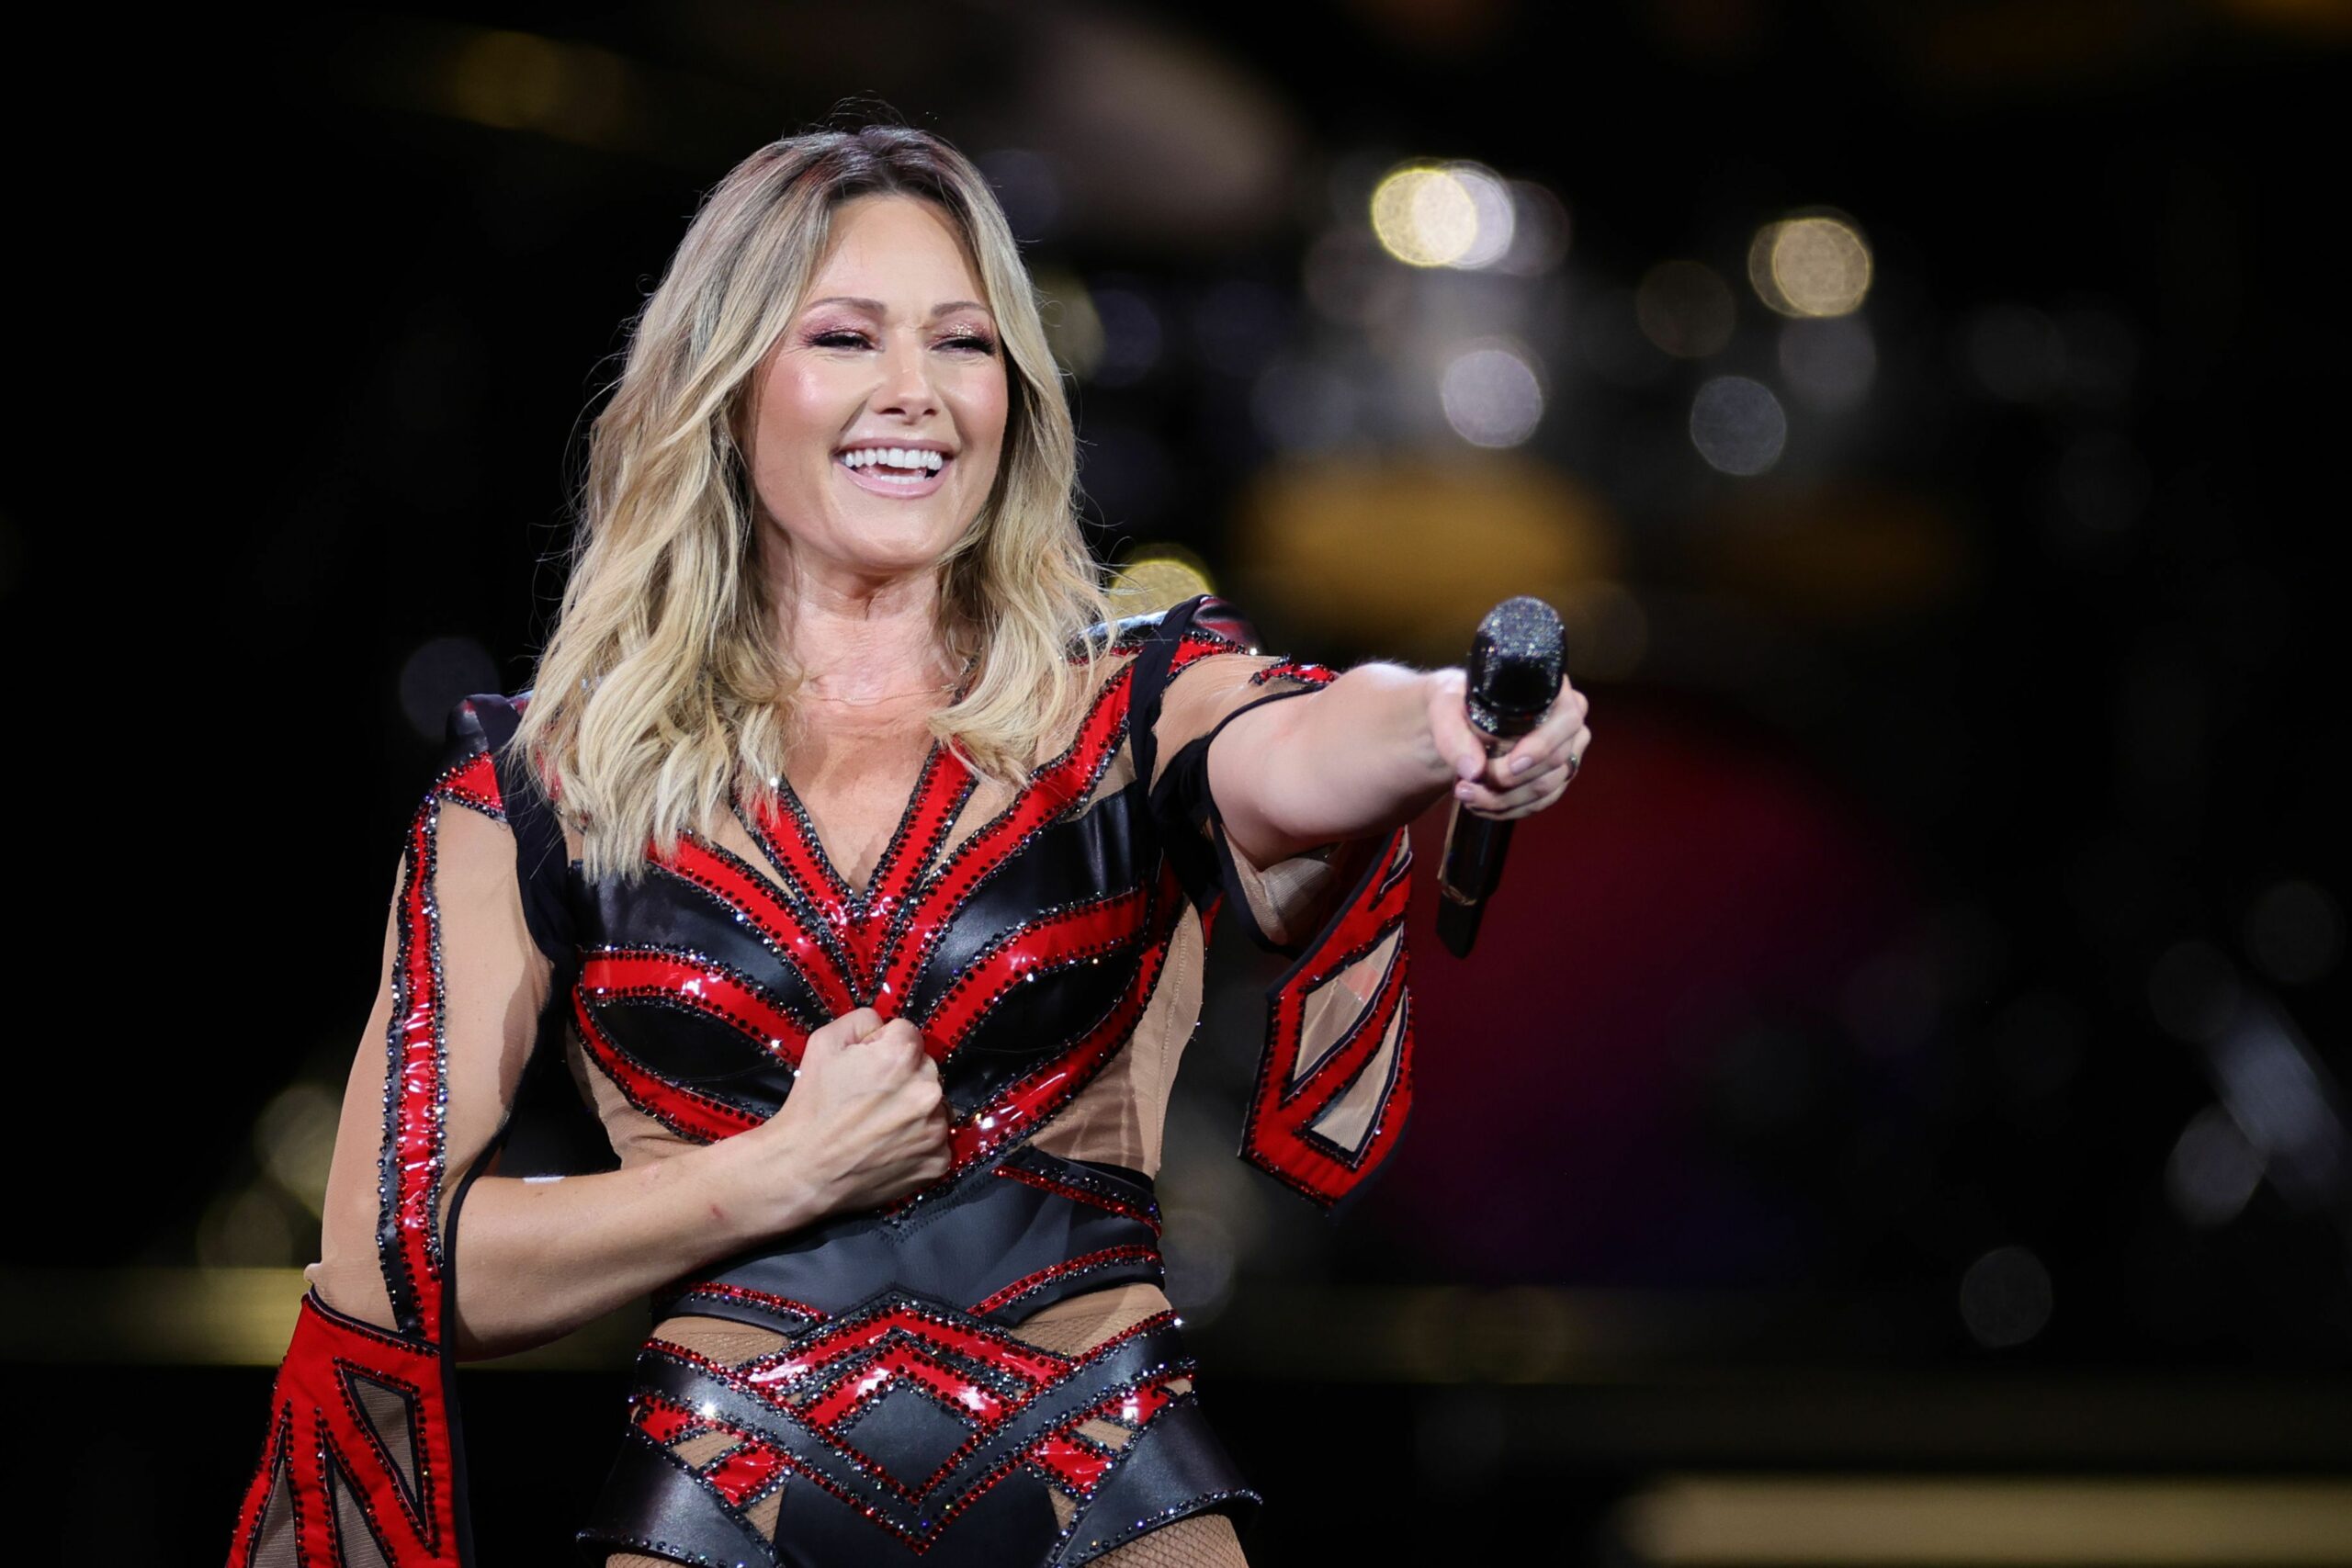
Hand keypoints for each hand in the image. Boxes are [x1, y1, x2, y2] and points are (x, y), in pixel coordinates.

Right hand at [749, 1008, 951, 1217]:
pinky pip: (937, 1141)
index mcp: (903, 1055)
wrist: (804, 1170)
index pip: (908, 1034)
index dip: (884, 1048)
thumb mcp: (824, 1043)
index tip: (867, 1069)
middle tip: (871, 1099)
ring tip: (879, 1125)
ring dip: (914, 1110)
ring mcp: (935, 1128)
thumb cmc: (812, 1108)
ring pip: (933, 1105)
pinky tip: (890, 1147)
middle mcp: (927, 1089)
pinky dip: (918, 1143)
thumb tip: (883, 1024)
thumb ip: (862, 1020)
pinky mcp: (937, 1161)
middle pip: (925, 1069)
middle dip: (903, 1078)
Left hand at [1425, 668, 1591, 820]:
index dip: (1541, 747)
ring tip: (1465, 795)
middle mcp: (1567, 720)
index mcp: (1552, 689)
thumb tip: (1474, 772)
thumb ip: (1453, 734)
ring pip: (1546, 788)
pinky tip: (1480, 804)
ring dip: (1503, 800)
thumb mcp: (1445, 708)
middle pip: (1554, 761)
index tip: (1510, 765)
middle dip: (1509, 781)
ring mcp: (1565, 750)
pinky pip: (1540, 802)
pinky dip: (1508, 808)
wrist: (1456, 721)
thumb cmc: (1457, 703)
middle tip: (1466, 787)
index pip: (1566, 720)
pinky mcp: (1555, 776)